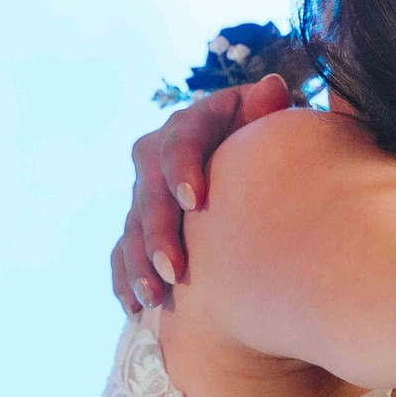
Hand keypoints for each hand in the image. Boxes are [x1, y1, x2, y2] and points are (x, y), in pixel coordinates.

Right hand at [110, 76, 297, 312]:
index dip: (183, 169)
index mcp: (191, 124)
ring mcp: (146, 192)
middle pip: (148, 192)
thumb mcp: (269, 120)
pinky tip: (135, 308)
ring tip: (154, 298)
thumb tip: (272, 87)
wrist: (255, 166)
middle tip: (175, 270)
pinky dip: (125, 280)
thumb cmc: (269, 142)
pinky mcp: (139, 224)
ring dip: (138, 264)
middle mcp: (159, 156)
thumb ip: (268, 108)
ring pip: (131, 227)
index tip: (196, 201)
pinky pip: (123, 252)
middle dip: (158, 233)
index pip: (178, 142)